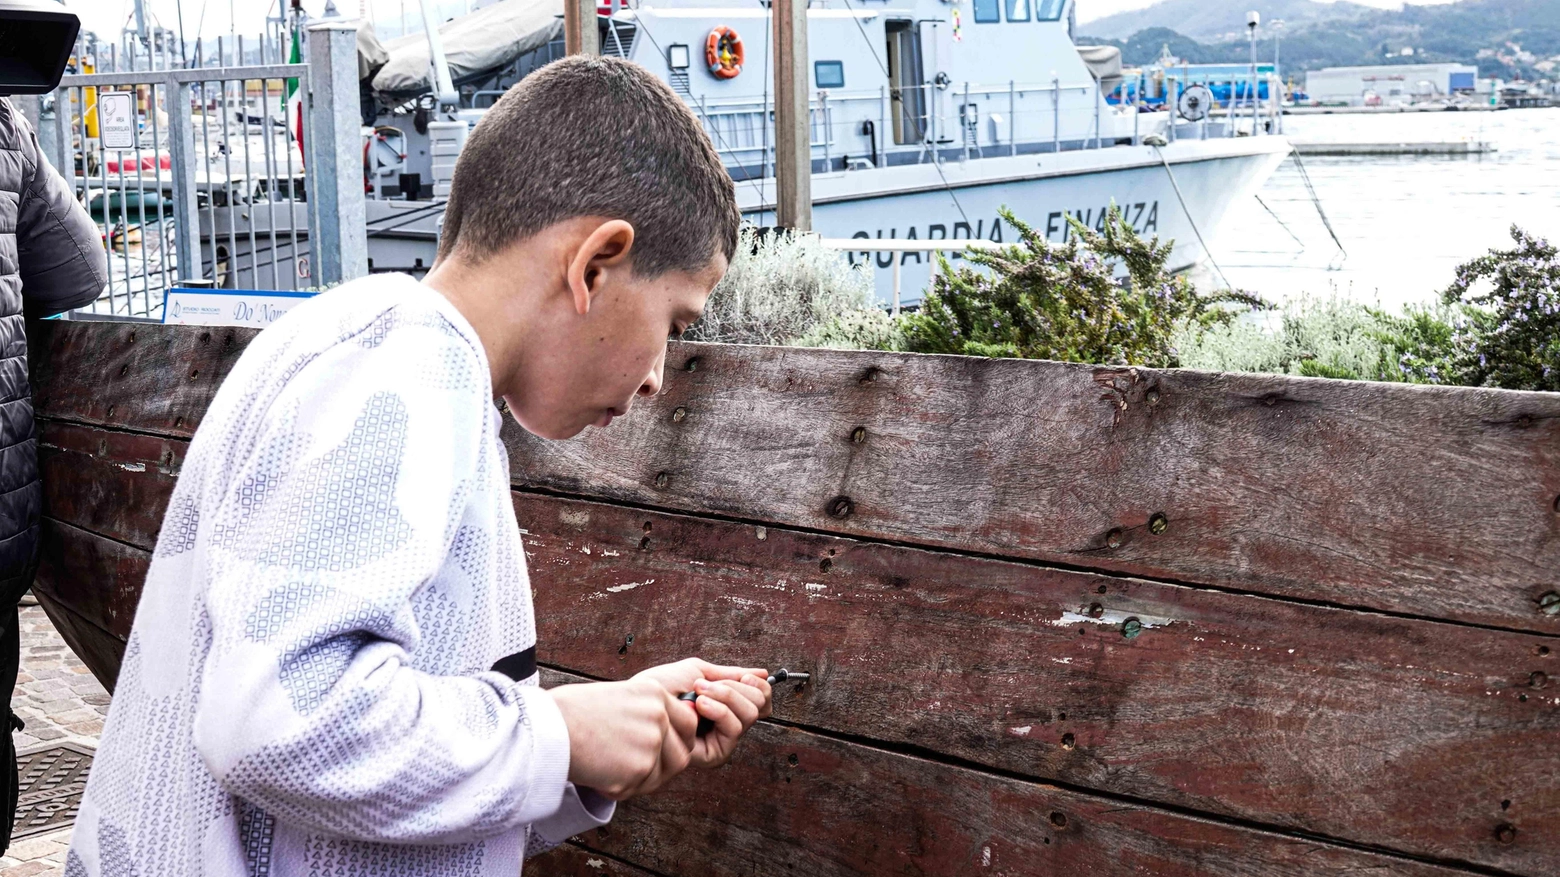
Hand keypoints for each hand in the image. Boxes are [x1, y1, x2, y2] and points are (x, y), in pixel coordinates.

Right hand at [548, 678, 695, 800]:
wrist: (547, 727)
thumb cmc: (571, 712)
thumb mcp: (618, 697)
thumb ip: (646, 713)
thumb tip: (663, 735)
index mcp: (655, 694)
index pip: (687, 723)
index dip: (677, 740)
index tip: (662, 749)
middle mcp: (658, 718)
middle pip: (682, 752)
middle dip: (666, 765)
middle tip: (641, 770)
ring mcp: (650, 745)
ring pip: (662, 775)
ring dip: (644, 780)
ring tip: (615, 773)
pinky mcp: (637, 771)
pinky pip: (637, 789)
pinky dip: (620, 789)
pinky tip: (599, 777)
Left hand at [633, 658, 772, 767]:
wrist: (638, 701)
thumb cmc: (660, 687)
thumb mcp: (698, 672)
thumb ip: (731, 675)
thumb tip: (763, 673)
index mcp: (725, 706)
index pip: (762, 700)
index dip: (759, 687)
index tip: (744, 677)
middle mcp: (727, 726)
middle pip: (759, 706)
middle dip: (735, 688)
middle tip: (706, 685)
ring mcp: (722, 741)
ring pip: (749, 715)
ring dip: (725, 695)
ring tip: (698, 694)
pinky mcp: (714, 755)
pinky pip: (733, 729)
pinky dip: (719, 710)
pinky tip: (699, 705)